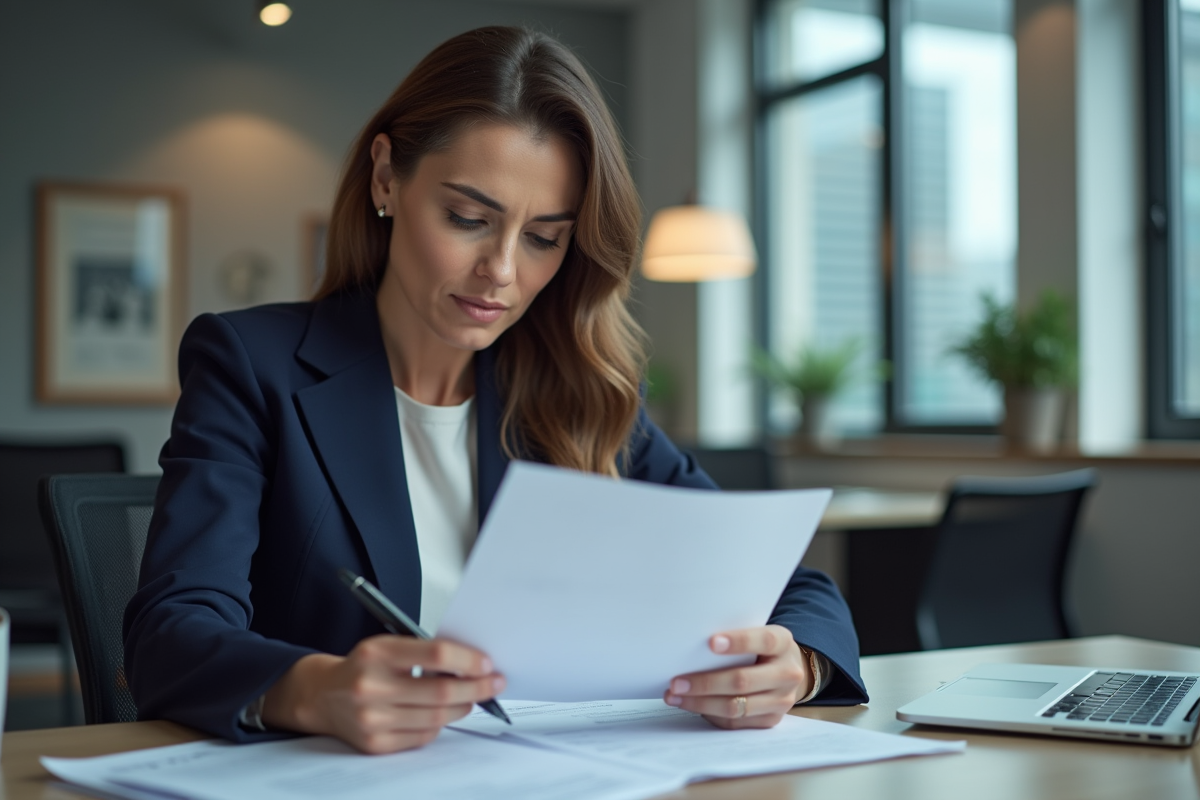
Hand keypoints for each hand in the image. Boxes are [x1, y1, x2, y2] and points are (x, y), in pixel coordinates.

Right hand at [262, 635, 503, 753]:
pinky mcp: (374, 743)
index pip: (436, 654)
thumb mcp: (387, 646)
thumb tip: (472, 663)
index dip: (468, 659)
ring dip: (463, 707)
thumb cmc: (363, 667)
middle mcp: (371, 686)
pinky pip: (422, 737)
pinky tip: (445, 714)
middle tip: (494, 683)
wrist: (323, 695)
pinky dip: (440, 725)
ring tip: (474, 698)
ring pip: (436, 717)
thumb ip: (424, 652)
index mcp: (377, 653)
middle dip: (476, 687)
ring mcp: (372, 719)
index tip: (487, 663)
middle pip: (441, 691)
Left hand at [663, 625, 810, 729]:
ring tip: (675, 696)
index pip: (764, 641)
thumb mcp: (756, 633)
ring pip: (736, 706)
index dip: (739, 642)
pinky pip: (735, 722)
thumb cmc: (760, 648)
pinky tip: (691, 705)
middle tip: (677, 682)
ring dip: (700, 702)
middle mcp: (788, 673)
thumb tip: (692, 647)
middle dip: (705, 682)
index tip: (711, 643)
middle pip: (743, 680)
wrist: (787, 670)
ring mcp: (781, 700)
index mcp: (784, 643)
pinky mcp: (770, 720)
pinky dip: (709, 714)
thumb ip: (734, 637)